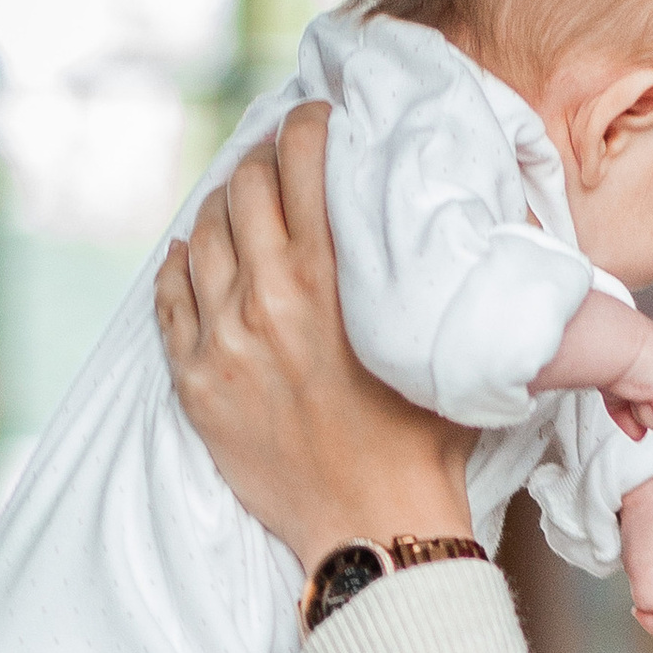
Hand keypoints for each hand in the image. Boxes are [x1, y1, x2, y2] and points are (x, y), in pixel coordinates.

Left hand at [156, 105, 472, 573]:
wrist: (375, 532)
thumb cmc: (426, 445)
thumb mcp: (446, 347)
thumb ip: (442, 278)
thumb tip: (482, 221)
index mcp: (330, 282)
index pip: (301, 161)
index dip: (307, 126)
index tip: (317, 121)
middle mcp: (267, 300)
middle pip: (243, 186)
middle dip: (263, 160)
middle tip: (280, 161)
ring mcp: (222, 341)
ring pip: (202, 233)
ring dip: (223, 206)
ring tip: (242, 205)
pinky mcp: (196, 381)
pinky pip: (171, 296)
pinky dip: (182, 263)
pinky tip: (197, 255)